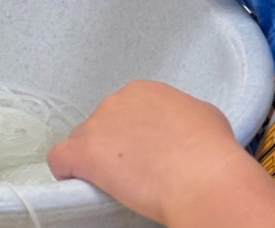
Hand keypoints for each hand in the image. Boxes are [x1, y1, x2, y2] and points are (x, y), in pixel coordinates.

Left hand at [46, 81, 274, 227]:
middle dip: (114, 146)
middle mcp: (116, 100)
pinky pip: (60, 158)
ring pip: (82, 140)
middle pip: (103, 124)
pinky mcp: (83, 152)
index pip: (126, 110)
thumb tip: (182, 128)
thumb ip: (185, 116)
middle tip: (136, 171)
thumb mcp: (207, 117)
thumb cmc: (214, 152)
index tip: (147, 153)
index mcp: (144, 90)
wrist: (204, 179)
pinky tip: (77, 181)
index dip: (133, 135)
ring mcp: (97, 125)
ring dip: (94, 159)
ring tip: (115, 184)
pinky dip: (66, 170)